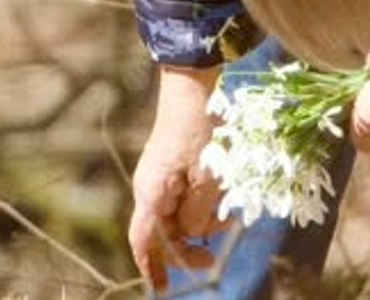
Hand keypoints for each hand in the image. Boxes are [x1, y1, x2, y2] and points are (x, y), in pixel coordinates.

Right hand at [128, 65, 225, 290]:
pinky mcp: (172, 169)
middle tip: (212, 255)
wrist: (192, 89)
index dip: (151, 266)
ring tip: (226, 220)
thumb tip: (193, 234)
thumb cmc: (200, 130)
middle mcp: (150, 188)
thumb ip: (200, 211)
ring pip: (176, 216)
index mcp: (152, 193)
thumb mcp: (209, 176)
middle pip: (162, 232)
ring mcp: (160, 178)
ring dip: (199, 225)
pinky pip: (182, 199)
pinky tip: (220, 205)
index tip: (163, 288)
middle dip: (187, 246)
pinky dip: (200, 207)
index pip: (143, 240)